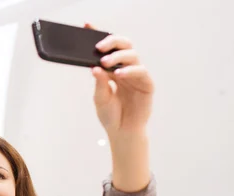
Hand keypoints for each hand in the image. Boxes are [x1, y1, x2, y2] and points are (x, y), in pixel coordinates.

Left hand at [87, 23, 154, 138]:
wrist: (122, 132)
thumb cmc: (111, 114)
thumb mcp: (99, 98)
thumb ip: (99, 82)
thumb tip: (94, 67)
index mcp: (113, 69)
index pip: (107, 49)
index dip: (99, 36)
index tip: (87, 26)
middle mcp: (126, 68)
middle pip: (123, 45)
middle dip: (111, 42)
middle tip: (98, 47)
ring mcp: (137, 75)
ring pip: (132, 56)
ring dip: (118, 57)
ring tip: (105, 62)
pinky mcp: (146, 85)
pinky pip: (141, 72)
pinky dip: (130, 71)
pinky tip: (119, 74)